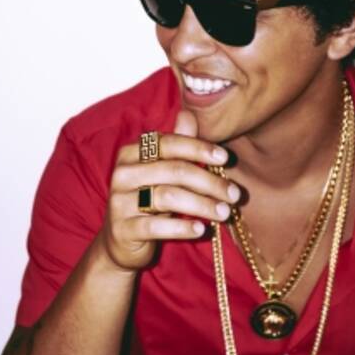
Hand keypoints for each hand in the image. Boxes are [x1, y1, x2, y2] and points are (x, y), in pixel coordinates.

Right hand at [101, 110, 240, 270]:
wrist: (121, 242)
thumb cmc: (148, 200)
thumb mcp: (162, 172)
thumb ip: (177, 145)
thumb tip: (190, 113)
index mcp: (132, 153)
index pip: (169, 143)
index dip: (199, 148)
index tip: (226, 158)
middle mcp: (123, 174)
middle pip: (174, 171)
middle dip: (210, 182)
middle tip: (235, 194)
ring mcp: (120, 202)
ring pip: (168, 197)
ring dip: (202, 205)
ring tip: (225, 213)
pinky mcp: (122, 229)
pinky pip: (156, 226)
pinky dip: (182, 227)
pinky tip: (201, 229)